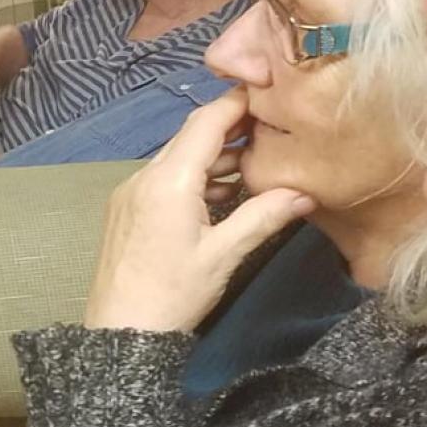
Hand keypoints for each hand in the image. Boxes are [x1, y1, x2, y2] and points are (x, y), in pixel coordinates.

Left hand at [83, 89, 315, 332]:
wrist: (120, 334)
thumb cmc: (172, 295)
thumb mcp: (223, 255)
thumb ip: (263, 216)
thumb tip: (305, 193)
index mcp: (168, 181)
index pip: (206, 122)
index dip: (238, 103)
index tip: (269, 92)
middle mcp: (143, 177)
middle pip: (190, 136)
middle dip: (230, 130)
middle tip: (270, 129)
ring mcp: (129, 193)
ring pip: (176, 159)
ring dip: (212, 158)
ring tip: (252, 166)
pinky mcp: (125, 212)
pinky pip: (162, 180)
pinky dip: (192, 179)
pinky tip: (219, 196)